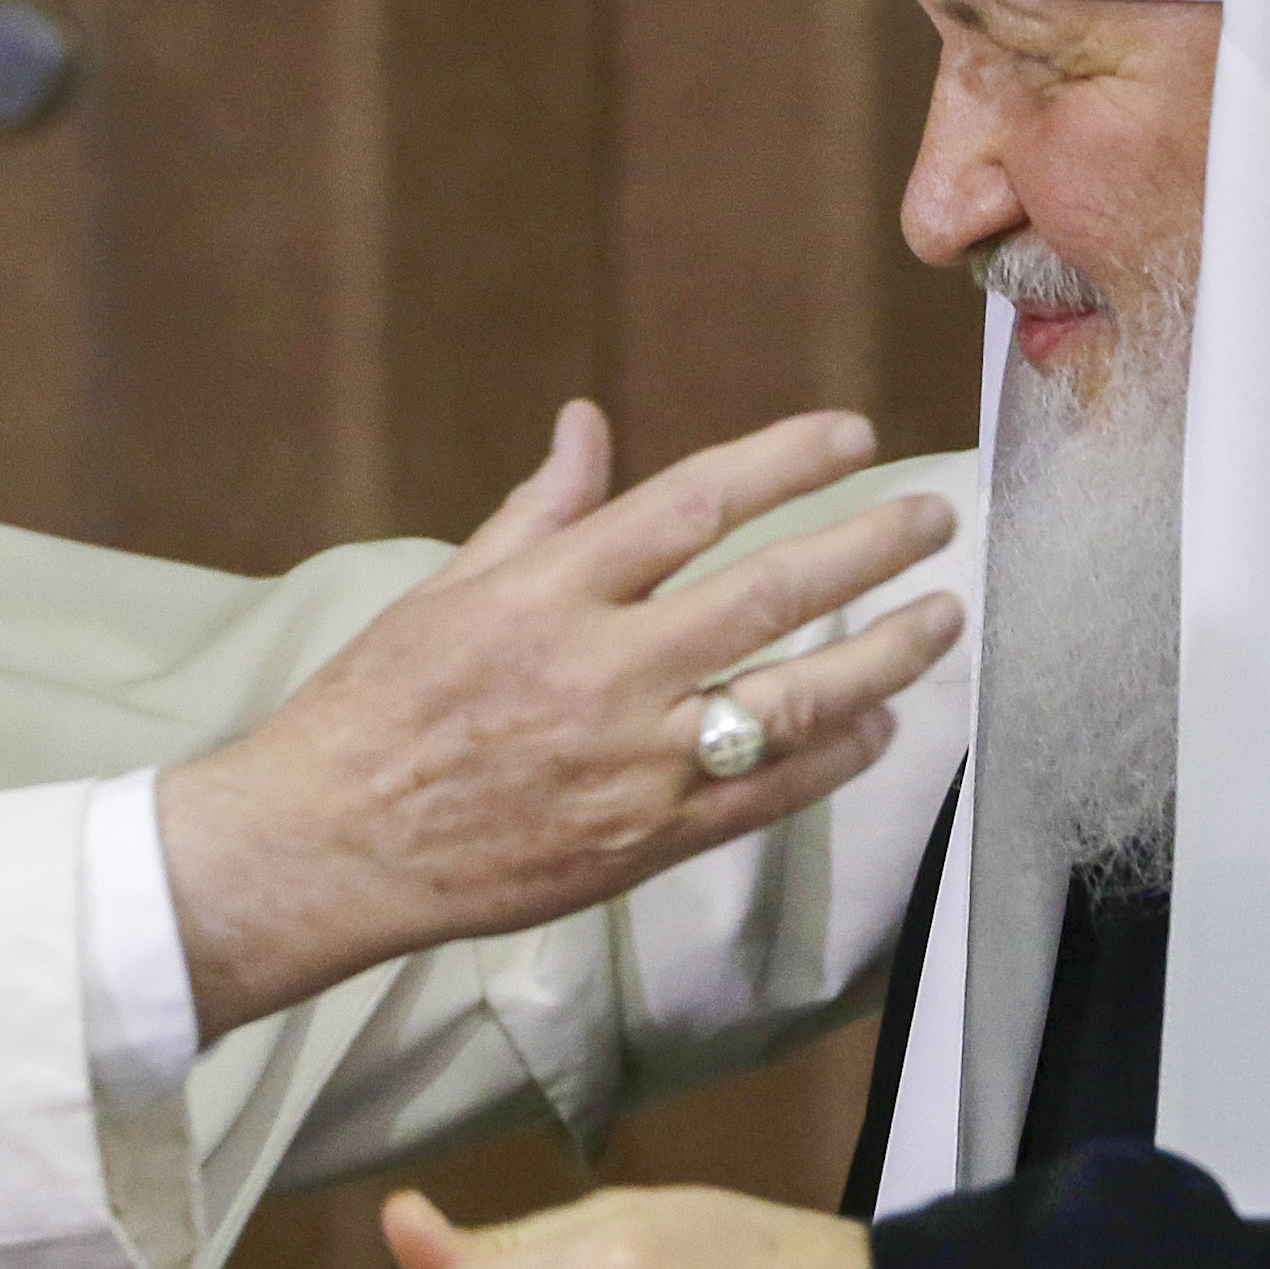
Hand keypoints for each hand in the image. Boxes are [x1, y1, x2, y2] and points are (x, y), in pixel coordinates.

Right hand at [157, 403, 961, 1034]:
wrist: (328, 846)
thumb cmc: (376, 710)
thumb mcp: (447, 589)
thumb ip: (538, 510)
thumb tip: (587, 421)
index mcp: (547, 592)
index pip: (693, 502)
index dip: (785, 462)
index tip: (852, 436)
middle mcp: (599, 670)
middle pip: (768, 591)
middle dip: (869, 547)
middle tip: (935, 516)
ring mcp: (629, 762)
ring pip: (792, 698)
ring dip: (883, 655)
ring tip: (941, 618)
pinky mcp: (643, 841)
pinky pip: (766, 794)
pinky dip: (835, 758)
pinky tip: (881, 728)